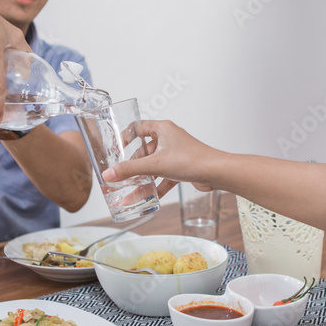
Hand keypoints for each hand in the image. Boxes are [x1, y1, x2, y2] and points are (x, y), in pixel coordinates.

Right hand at [101, 120, 220, 197]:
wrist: (216, 172)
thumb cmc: (191, 160)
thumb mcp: (155, 164)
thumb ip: (130, 170)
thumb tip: (109, 174)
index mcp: (163, 129)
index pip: (139, 127)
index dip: (126, 136)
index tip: (116, 148)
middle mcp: (169, 139)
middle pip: (145, 150)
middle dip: (133, 165)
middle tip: (122, 176)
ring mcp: (176, 153)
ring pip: (154, 165)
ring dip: (144, 178)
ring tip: (131, 191)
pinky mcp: (182, 167)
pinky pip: (165, 176)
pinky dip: (157, 185)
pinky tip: (150, 197)